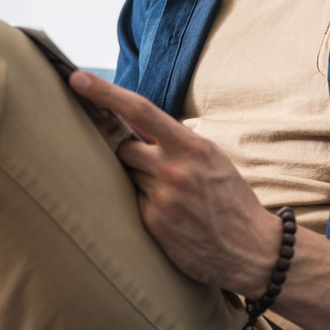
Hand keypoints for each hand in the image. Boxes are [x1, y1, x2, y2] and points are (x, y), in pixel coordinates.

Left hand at [68, 70, 282, 294]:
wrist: (253, 250)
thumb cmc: (230, 200)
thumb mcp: (212, 160)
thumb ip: (176, 141)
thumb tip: (136, 122)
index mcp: (193, 147)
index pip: (140, 110)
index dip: (104, 93)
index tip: (77, 78)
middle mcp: (174, 169)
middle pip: (123, 147)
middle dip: (129, 152)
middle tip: (153, 165)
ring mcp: (162, 197)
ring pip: (128, 174)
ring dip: (140, 178)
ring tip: (172, 194)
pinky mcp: (153, 222)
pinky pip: (133, 201)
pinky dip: (145, 203)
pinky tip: (172, 215)